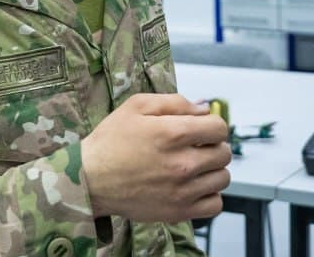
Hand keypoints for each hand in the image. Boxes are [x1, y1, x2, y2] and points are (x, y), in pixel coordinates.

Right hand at [81, 93, 231, 221]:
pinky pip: (214, 204)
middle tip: (196, 147)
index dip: (213, 124)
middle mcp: (182, 163)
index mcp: (173, 133)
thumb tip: (203, 108)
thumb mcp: (137, 106)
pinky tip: (195, 187)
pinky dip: (210, 195)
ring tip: (195, 167)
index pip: (219, 127)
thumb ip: (174, 102)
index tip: (202, 129)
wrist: (89, 180)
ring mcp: (182, 190)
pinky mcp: (178, 211)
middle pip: (223, 153)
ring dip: (213, 170)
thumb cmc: (111, 141)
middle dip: (213, 146)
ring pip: (222, 178)